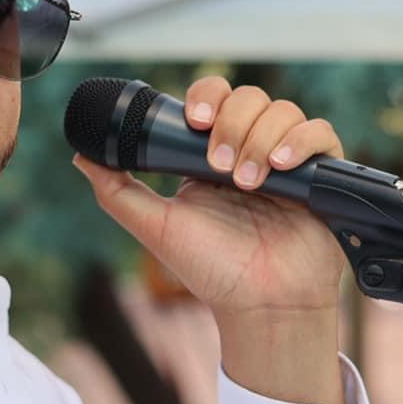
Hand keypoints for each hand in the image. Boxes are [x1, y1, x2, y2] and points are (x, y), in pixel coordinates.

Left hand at [72, 77, 348, 403]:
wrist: (261, 306)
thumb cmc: (214, 272)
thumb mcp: (157, 228)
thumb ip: (118, 192)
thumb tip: (81, 156)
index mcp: (212, 156)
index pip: (213, 99)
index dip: (206, 96)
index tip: (194, 119)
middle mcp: (251, 150)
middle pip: (248, 97)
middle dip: (230, 123)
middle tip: (218, 166)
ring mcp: (287, 160)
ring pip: (282, 111)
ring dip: (260, 138)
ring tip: (247, 181)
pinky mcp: (321, 174)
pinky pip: (321, 134)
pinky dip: (301, 141)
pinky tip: (282, 166)